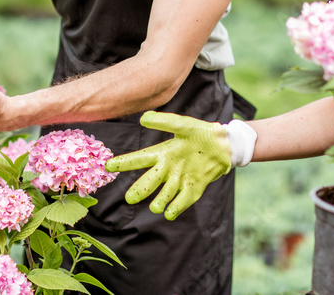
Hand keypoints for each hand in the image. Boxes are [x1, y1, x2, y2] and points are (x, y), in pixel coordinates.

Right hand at [104, 111, 231, 219]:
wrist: (224, 145)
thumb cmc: (201, 133)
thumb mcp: (183, 125)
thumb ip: (164, 122)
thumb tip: (142, 119)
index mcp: (163, 153)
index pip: (141, 159)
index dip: (125, 162)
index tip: (109, 166)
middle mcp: (169, 168)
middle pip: (151, 181)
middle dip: (141, 190)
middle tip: (129, 198)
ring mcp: (181, 180)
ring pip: (166, 193)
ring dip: (160, 200)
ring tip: (155, 208)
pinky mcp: (194, 188)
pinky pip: (184, 199)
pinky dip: (177, 207)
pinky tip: (169, 214)